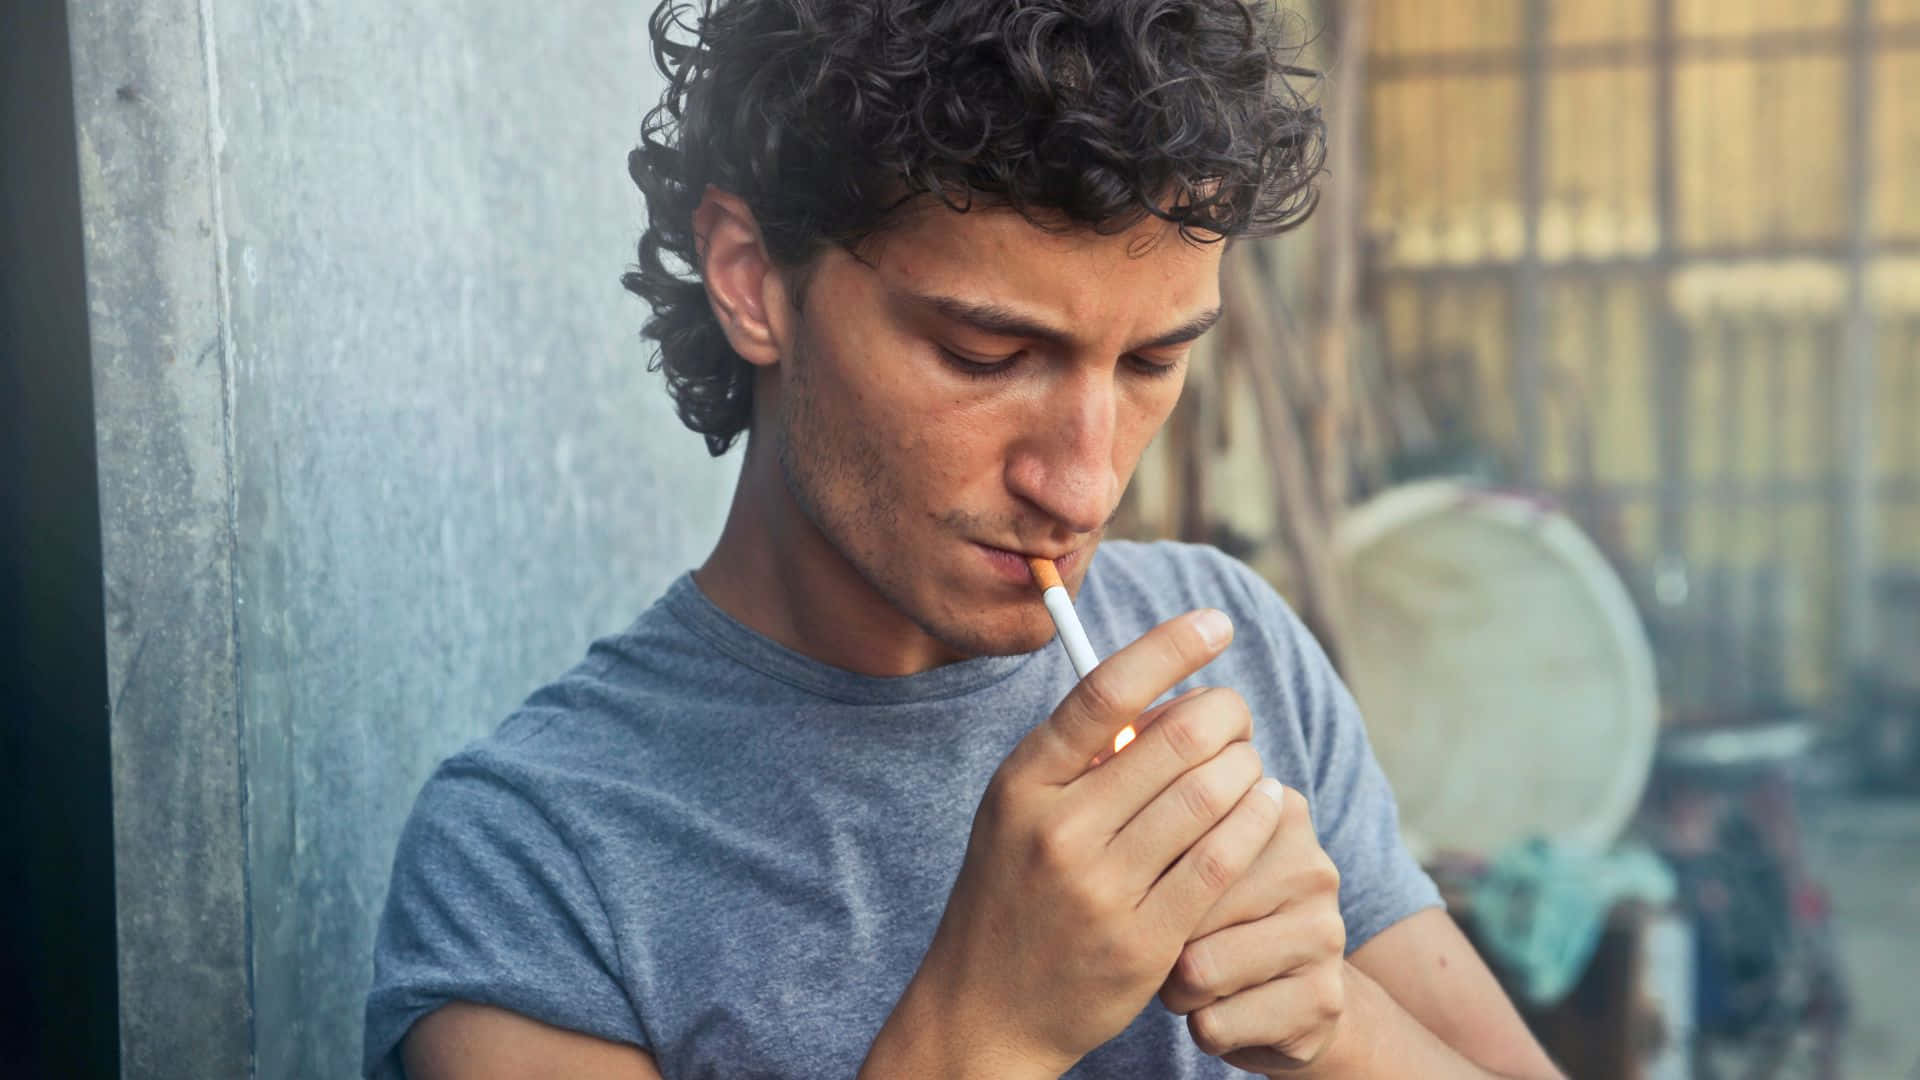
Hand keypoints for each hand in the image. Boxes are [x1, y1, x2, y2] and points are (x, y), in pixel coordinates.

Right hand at [894, 609, 1285, 1073]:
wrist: (986, 1011)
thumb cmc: (1014, 892)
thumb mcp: (1018, 811)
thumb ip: (1078, 755)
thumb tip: (1164, 686)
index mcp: (1023, 783)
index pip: (1106, 690)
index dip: (1171, 645)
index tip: (1217, 622)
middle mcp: (1058, 830)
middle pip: (1177, 739)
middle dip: (1226, 714)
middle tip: (1237, 714)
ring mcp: (1101, 889)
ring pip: (1210, 796)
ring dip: (1247, 767)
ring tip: (1249, 765)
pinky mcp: (1144, 941)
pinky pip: (1222, 862)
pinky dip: (1256, 823)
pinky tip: (1264, 807)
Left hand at [1157, 784, 1349, 1073]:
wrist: (1294, 997)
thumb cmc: (1218, 920)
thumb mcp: (1194, 864)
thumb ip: (1164, 833)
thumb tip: (1122, 834)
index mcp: (1275, 812)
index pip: (1178, 842)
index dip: (1148, 881)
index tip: (1155, 890)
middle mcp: (1310, 868)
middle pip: (1185, 907)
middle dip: (1160, 939)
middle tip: (1173, 946)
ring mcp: (1325, 935)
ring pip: (1198, 970)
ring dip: (1177, 991)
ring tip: (1196, 981)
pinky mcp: (1322, 1001)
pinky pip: (1217, 1023)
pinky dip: (1204, 1029)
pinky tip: (1225, 1014)